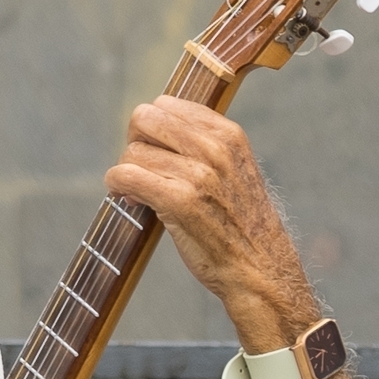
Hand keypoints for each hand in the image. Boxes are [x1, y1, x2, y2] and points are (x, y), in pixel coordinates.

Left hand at [107, 100, 321, 351]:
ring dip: (128, 173)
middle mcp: (215, 149)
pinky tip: (128, 198)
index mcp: (229, 135)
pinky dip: (117, 186)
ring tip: (143, 195)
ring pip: (133, 152)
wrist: (261, 273)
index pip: (166, 105)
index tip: (157, 154)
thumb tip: (147, 130)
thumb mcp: (234, 170)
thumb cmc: (241, 227)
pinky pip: (126, 176)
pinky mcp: (180, 202)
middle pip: (145, 119)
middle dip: (135, 143)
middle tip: (141, 170)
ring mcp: (199, 175)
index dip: (152, 129)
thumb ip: (201, 145)